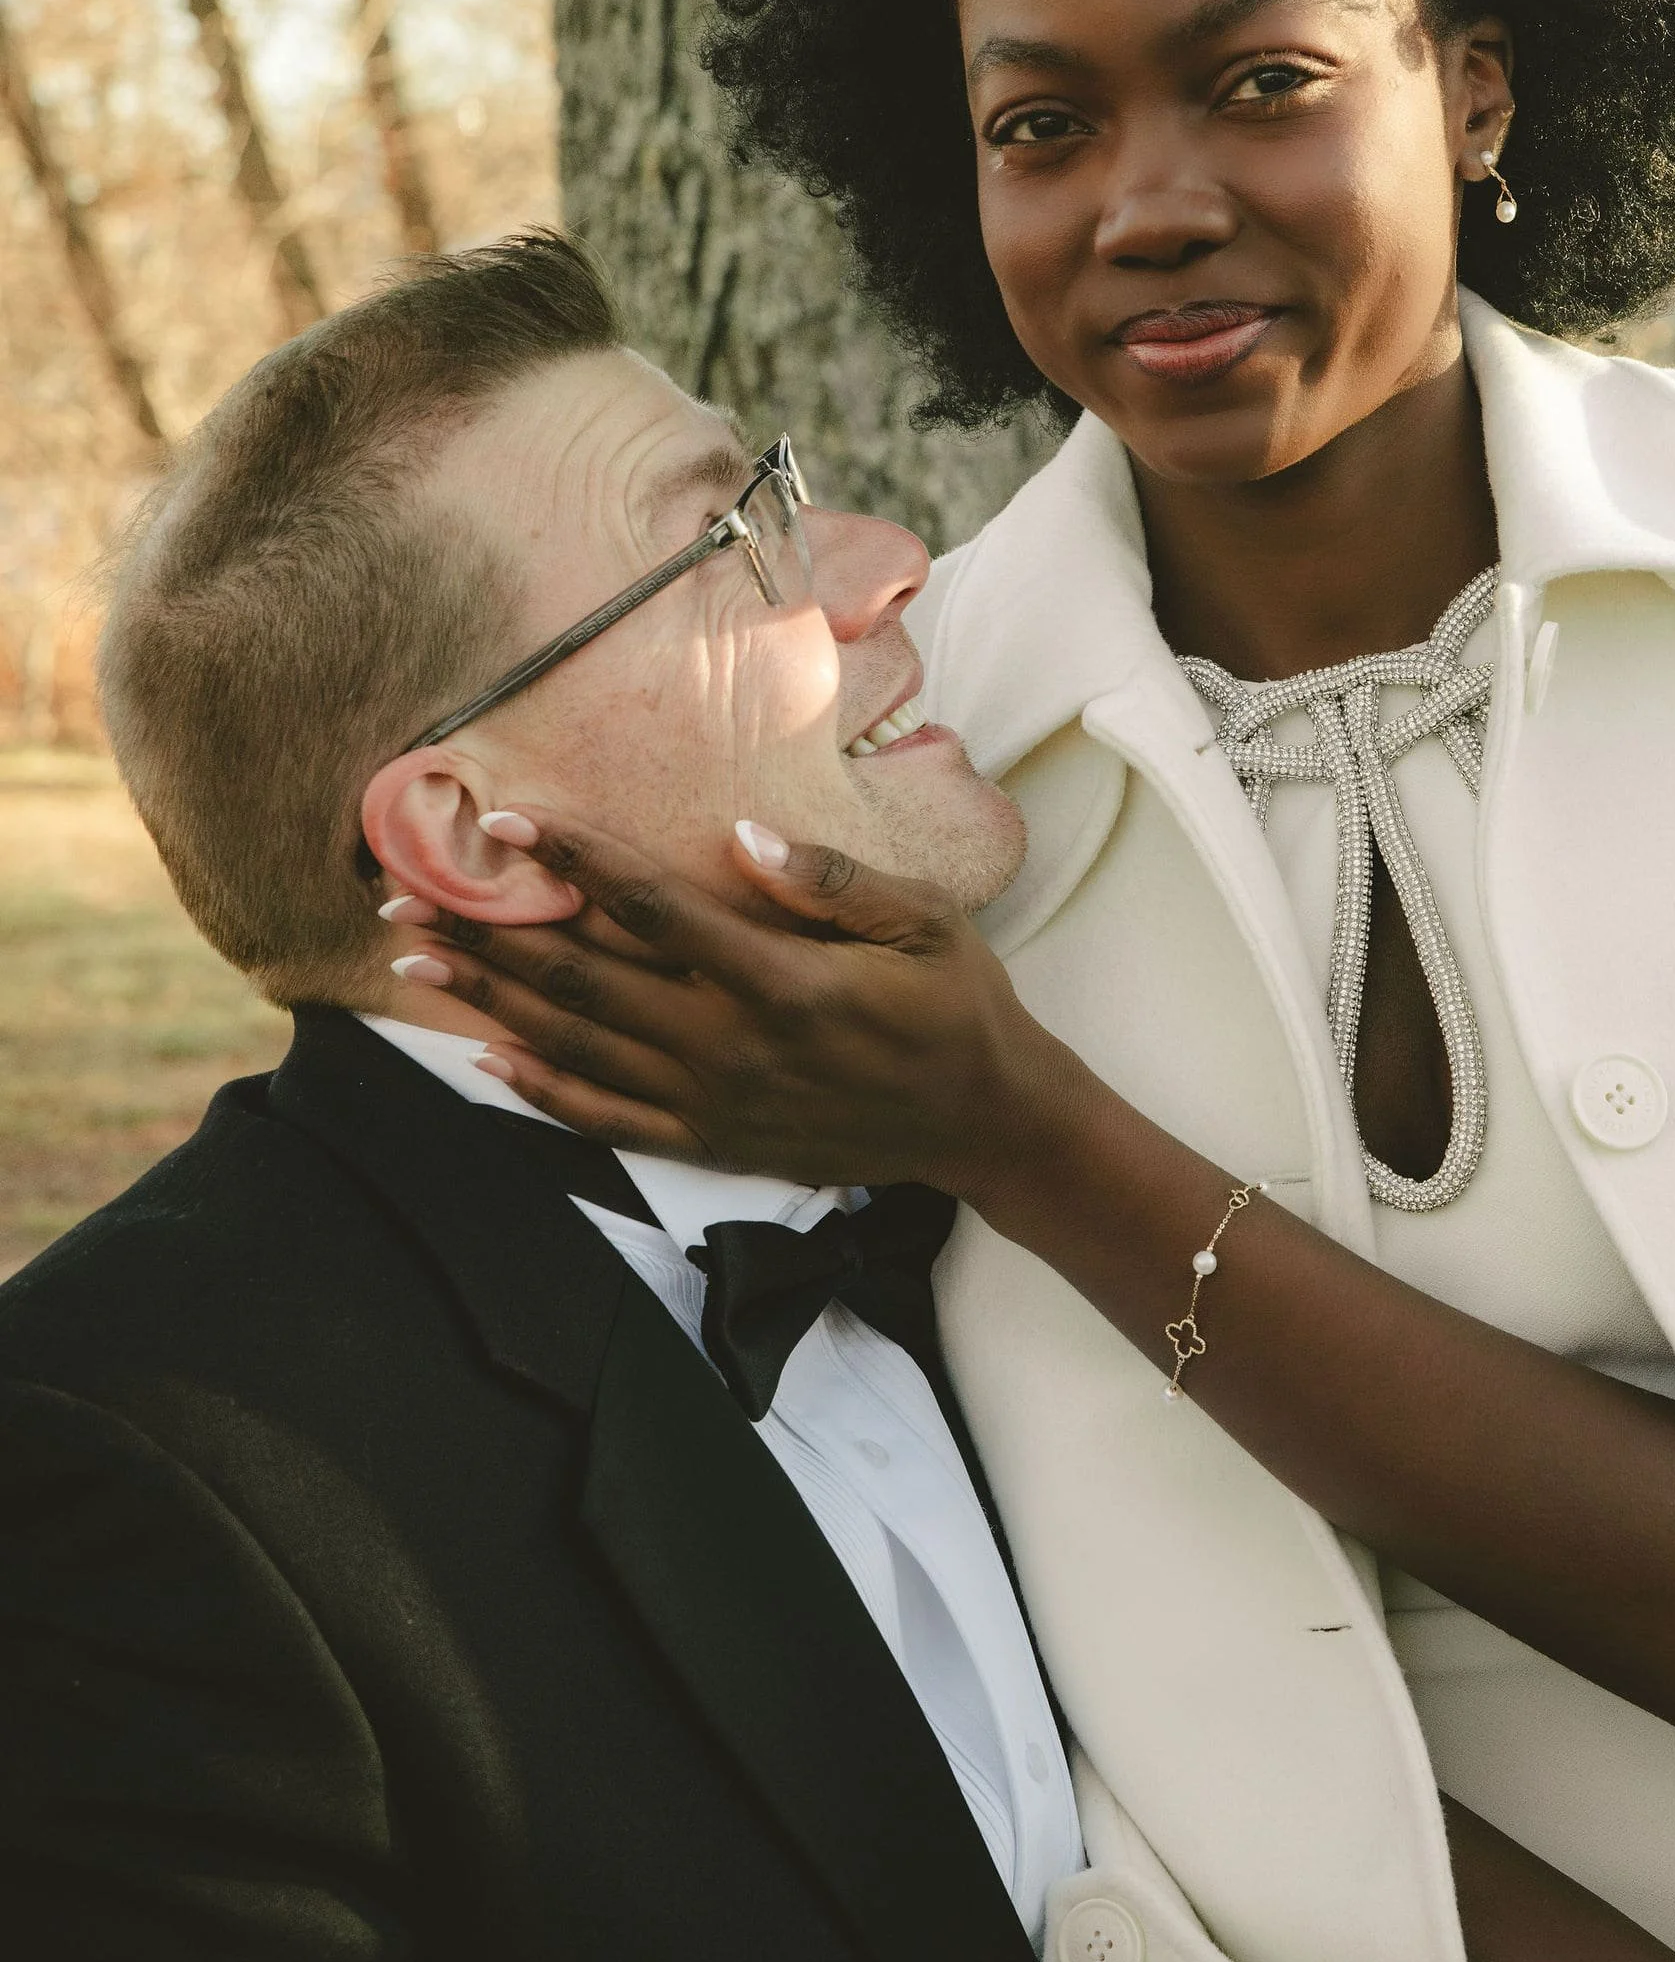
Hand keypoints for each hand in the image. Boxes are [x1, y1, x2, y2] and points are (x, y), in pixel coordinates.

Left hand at [382, 815, 1082, 1199]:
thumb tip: (741, 834)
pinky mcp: (713, 1142)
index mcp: (780, 982)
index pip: (651, 908)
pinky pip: (607, 1118)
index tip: (503, 820)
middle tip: (401, 894)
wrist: (985, 1120)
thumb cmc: (957, 1004)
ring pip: (576, 1046)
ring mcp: (715, 1102)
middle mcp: (731, 1047)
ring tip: (412, 963)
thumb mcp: (925, 921)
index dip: (573, 859)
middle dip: (487, 933)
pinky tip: (483, 1060)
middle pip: (583, 979)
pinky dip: (539, 1091)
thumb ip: (831, 880)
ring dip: (488, 1003)